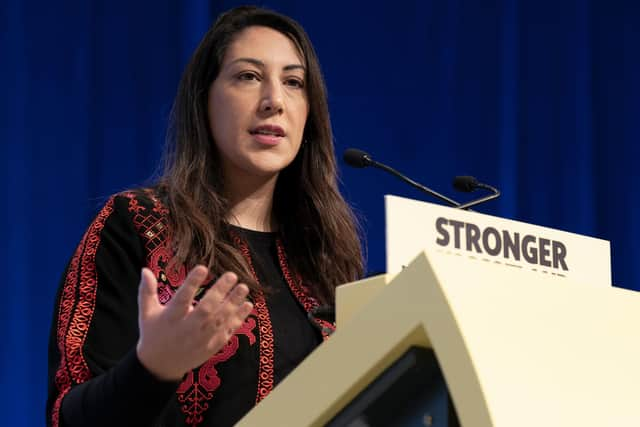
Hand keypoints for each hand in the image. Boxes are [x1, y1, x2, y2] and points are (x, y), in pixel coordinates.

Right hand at [136, 265, 252, 380]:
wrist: (161, 366)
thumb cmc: (153, 333)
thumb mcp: (146, 313)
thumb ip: (147, 291)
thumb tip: (145, 269)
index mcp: (170, 318)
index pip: (181, 298)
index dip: (192, 283)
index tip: (203, 268)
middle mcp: (187, 329)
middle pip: (205, 309)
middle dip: (219, 292)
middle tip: (232, 275)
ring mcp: (201, 339)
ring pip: (220, 320)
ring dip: (233, 303)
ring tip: (243, 287)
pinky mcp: (212, 347)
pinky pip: (227, 332)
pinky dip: (239, 319)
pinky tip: (248, 305)